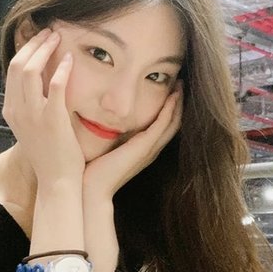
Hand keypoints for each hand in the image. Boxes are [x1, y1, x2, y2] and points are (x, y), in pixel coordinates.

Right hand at [2, 28, 84, 183]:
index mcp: (11, 111)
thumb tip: (41, 85)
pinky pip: (56, 85)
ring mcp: (33, 115)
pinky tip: (70, 59)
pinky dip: (62, 68)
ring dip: (45, 49)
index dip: (25, 51)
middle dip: (33, 44)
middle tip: (48, 33)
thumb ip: (32, 107)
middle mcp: (17, 110)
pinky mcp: (52, 119)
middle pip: (18, 66)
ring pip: (31, 70)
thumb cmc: (48, 156)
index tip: (38, 41)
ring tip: (57, 38)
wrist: (56, 181)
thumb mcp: (31, 128)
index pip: (12, 72)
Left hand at [83, 81, 182, 198]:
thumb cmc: (93, 169)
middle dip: (177, 103)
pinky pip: (162, 125)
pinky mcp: (144, 148)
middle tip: (181, 83)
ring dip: (177, 103)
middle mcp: (150, 150)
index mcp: (143, 150)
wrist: (91, 188)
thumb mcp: (104, 148)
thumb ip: (108, 135)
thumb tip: (99, 119)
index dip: (169, 108)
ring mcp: (149, 149)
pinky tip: (172, 96)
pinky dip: (169, 110)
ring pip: (172, 123)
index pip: (163, 126)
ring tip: (181, 86)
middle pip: (173, 123)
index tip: (169, 89)